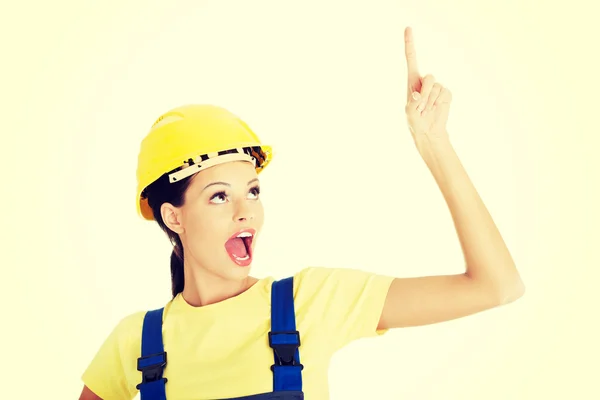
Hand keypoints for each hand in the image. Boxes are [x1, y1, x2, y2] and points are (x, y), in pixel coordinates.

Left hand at [403, 27, 452, 145]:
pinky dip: (439, 103)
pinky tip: (435, 109)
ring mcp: (436, 87)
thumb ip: (411, 104)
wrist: (429, 131)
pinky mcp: (445, 93)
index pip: (411, 58)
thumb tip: (416, 95)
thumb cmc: (415, 122)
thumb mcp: (409, 114)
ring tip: (427, 110)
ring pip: (436, 86)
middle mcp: (424, 81)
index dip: (409, 43)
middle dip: (425, 93)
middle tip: (421, 106)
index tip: (408, 28)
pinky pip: (444, 93)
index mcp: (412, 81)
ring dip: (431, 101)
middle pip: (429, 77)